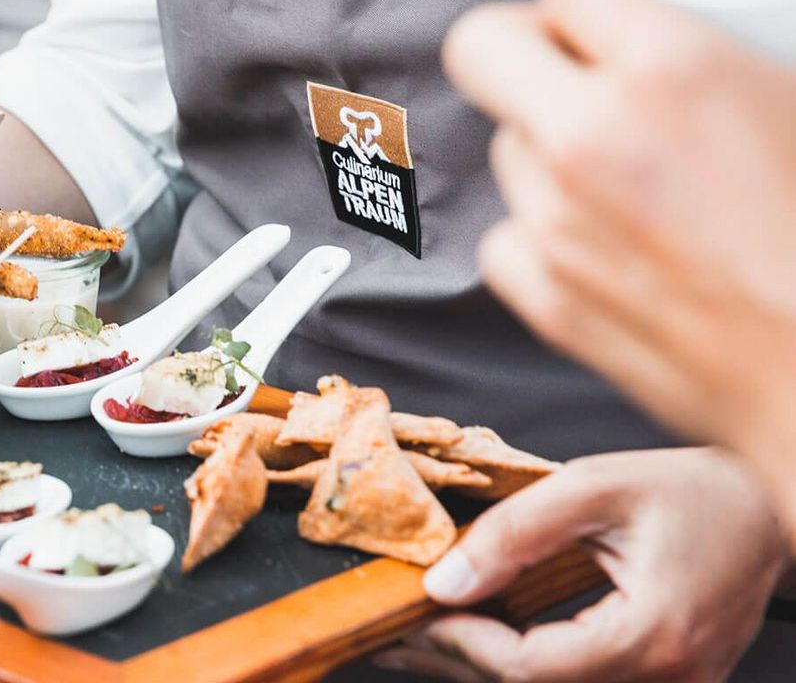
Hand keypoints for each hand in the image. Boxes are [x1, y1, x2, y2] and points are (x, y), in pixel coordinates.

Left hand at [376, 448, 785, 681]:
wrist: (772, 506)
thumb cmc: (695, 490)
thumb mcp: (592, 488)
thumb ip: (514, 535)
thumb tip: (444, 581)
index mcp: (653, 632)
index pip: (533, 666)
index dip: (465, 644)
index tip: (417, 615)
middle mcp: (670, 676)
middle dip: (460, 662)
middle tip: (393, 639)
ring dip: (487, 668)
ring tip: (424, 640)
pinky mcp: (672, 679)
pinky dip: (529, 666)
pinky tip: (482, 640)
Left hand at [444, 0, 795, 484]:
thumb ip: (729, 59)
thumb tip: (693, 42)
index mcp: (671, 73)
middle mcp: (591, 141)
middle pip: (482, 47)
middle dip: (523, 42)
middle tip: (570, 59)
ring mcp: (555, 224)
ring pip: (504, 147)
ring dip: (546, 146)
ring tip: (622, 172)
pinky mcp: (545, 299)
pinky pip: (506, 237)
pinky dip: (540, 234)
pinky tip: (600, 242)